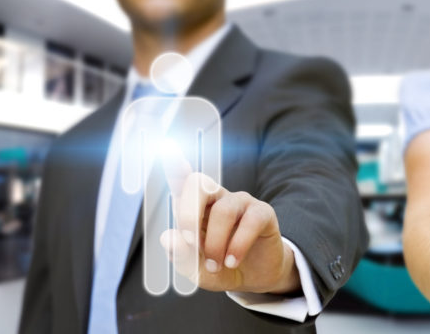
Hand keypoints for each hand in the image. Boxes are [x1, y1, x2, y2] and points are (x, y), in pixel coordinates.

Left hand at [158, 144, 298, 293]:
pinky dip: (238, 245)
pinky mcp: (262, 213)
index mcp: (194, 207)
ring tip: (216, 266)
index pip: (182, 180)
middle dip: (189, 214)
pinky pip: (249, 222)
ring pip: (223, 210)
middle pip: (199, 184)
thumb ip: (180, 256)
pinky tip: (233, 261)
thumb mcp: (196, 270)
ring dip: (215, 243)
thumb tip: (168, 237)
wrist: (254, 279)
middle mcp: (216, 198)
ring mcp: (240, 202)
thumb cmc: (220, 268)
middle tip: (189, 242)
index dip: (175, 166)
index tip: (167, 150)